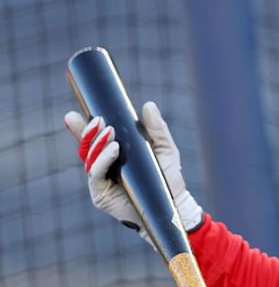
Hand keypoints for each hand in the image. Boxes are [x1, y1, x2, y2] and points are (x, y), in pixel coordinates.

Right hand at [64, 101, 202, 246]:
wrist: (173, 203)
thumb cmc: (167, 176)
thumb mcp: (165, 148)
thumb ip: (157, 128)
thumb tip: (148, 105)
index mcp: (115, 153)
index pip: (94, 138)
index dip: (82, 126)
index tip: (75, 113)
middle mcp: (104, 166)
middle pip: (86, 146)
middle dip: (86, 132)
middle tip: (96, 120)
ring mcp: (101, 180)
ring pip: (89, 159)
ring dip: (97, 143)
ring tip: (109, 132)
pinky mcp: (101, 195)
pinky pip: (95, 175)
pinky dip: (102, 160)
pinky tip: (113, 150)